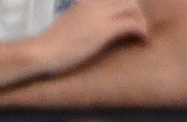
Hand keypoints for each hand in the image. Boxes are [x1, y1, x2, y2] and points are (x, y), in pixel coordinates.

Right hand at [30, 0, 148, 75]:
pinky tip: (143, 41)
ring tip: (143, 36)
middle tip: (139, 29)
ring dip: (142, 21)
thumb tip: (96, 27)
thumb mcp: (73, 24)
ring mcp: (99, 15)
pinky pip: (131, 24)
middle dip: (138, 13)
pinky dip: (142, 32)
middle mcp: (93, 3)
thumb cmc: (54, 44)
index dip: (128, 6)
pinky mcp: (103, 31)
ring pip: (132, 7)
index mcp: (87, 1)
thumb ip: (86, 19)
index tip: (133, 17)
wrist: (43, 52)